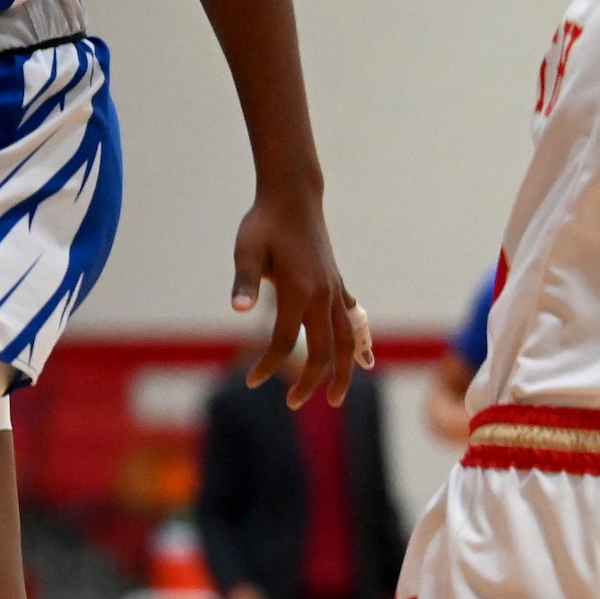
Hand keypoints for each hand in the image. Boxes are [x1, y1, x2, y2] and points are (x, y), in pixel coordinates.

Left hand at [231, 175, 369, 407]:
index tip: (252, 381)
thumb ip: (244, 280)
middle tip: (294, 403)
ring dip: (342, 372)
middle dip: (311, 381)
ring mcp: (334, 290)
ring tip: (334, 398)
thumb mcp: (247, 248)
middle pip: (323, 350)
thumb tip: (237, 310)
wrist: (293, 195)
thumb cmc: (264, 221)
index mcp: (298, 290)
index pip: (283, 341)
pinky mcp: (337, 284)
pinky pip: (353, 321)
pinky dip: (357, 344)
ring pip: (346, 341)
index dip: (268, 364)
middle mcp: (322, 294)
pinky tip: (362, 359)